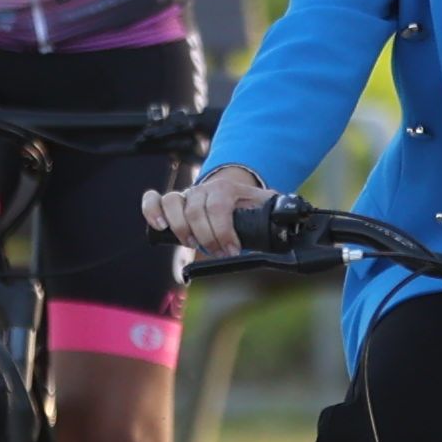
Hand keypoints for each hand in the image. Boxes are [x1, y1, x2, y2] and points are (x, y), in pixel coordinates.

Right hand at [148, 163, 267, 258]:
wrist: (233, 190)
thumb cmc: (248, 204)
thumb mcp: (266, 205)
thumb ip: (276, 212)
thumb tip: (290, 219)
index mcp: (226, 190)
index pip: (219, 208)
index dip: (223, 232)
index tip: (232, 250)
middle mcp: (203, 190)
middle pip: (195, 211)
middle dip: (206, 237)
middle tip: (217, 251)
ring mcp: (187, 195)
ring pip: (173, 202)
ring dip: (180, 227)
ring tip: (191, 243)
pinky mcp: (173, 203)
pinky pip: (154, 199)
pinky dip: (152, 210)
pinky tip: (159, 226)